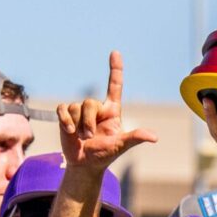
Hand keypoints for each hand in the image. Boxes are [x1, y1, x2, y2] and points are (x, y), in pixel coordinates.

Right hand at [56, 51, 157, 173]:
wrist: (85, 164)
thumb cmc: (105, 154)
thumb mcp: (120, 146)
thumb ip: (135, 138)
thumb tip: (154, 137)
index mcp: (112, 111)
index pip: (114, 86)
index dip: (115, 69)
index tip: (115, 52)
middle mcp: (96, 108)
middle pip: (89, 102)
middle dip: (88, 121)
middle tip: (90, 136)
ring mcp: (80, 111)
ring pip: (75, 107)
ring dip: (77, 125)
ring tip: (81, 137)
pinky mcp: (66, 115)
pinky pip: (62, 109)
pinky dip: (64, 120)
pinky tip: (69, 131)